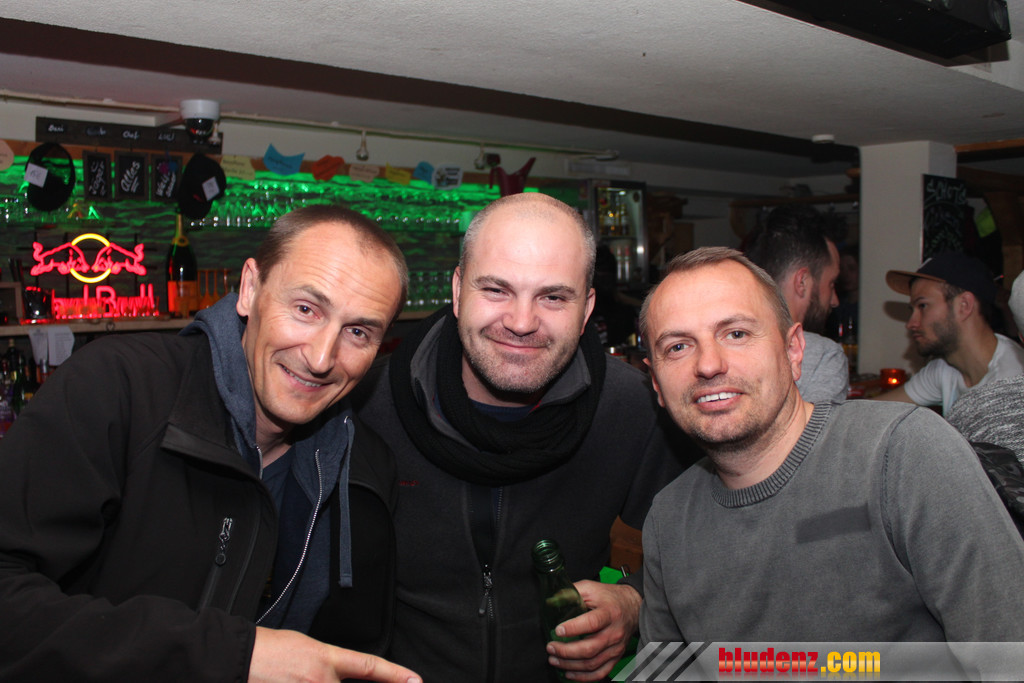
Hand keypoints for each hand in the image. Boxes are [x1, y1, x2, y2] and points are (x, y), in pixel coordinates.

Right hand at [249, 627, 421, 682]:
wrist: (237, 658)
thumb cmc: (268, 650)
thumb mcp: (308, 648)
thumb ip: (330, 666)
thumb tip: (344, 678)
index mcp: (326, 659)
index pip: (371, 667)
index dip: (396, 675)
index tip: (416, 681)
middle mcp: (321, 681)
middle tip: (358, 682)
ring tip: (308, 678)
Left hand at [545, 581, 641, 680]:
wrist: (632, 607)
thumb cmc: (609, 598)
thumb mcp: (591, 588)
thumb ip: (571, 592)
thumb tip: (551, 601)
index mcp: (609, 612)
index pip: (592, 622)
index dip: (574, 628)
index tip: (558, 630)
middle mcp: (614, 632)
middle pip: (590, 648)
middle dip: (566, 651)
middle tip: (550, 647)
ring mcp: (616, 647)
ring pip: (592, 663)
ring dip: (570, 665)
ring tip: (554, 660)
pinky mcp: (615, 657)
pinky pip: (600, 673)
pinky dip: (583, 677)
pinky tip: (569, 673)